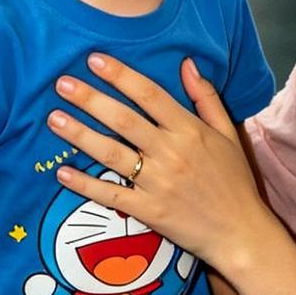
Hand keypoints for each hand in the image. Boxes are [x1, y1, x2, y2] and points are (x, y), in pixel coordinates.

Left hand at [48, 55, 276, 274]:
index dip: (121, 75)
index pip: (149, 94)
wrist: (242, 234)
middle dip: (90, 99)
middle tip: (61, 83)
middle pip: (123, 120)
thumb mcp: (229, 134)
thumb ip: (206, 98)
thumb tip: (187, 62)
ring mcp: (158, 184)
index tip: (94, 59)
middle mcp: (171, 153)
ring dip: (79, 135)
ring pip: (111, 154)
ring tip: (53, 118)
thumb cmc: (235, 182)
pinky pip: (110, 196)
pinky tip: (62, 172)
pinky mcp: (148, 212)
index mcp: (190, 130)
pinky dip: (85, 185)